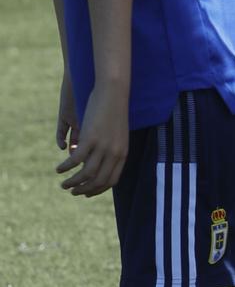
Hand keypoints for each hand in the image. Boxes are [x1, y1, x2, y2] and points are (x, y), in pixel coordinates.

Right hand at [57, 81, 128, 195]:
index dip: (97, 190)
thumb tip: (99, 164)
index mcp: (122, 153)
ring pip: (85, 174)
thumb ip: (111, 150)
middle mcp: (114, 153)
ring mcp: (103, 146)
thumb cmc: (114, 112)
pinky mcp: (90, 138)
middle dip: (83, 190)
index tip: (86, 193)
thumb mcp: (117, 135)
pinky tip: (59, 169)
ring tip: (63, 184)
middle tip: (72, 191)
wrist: (113, 93)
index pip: (111, 181)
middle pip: (98, 181)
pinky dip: (66, 167)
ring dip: (72, 182)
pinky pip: (75, 160)